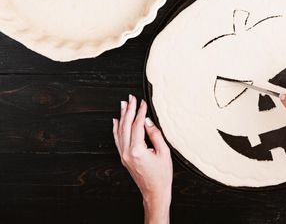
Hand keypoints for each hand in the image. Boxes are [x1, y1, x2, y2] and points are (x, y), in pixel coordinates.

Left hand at [113, 95, 171, 223]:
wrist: (154, 192)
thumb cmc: (162, 175)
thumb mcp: (164, 152)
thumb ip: (155, 134)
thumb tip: (147, 121)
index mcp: (138, 150)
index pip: (137, 125)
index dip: (140, 112)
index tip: (143, 102)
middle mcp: (127, 152)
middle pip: (125, 126)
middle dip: (128, 110)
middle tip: (131, 98)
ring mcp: (123, 156)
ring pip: (119, 132)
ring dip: (121, 117)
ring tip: (123, 104)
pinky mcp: (123, 158)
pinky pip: (117, 140)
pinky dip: (116, 129)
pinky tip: (116, 121)